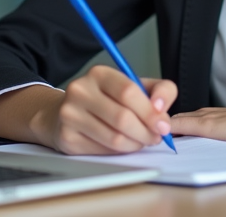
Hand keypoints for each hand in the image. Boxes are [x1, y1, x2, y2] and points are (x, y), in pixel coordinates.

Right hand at [0, 67, 176, 155]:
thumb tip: (162, 108)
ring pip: (115, 138)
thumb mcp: (133, 86)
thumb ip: (158, 90)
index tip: (163, 123)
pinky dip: (120, 151)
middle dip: (146, 132)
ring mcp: (70, 115)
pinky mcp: (67, 138)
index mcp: (99, 74)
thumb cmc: (105, 100)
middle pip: (123, 118)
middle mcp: (80, 91)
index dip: (150, 111)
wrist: (62, 113)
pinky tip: (122, 144)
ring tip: (141, 140)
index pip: (129, 91)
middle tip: (156, 136)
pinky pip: (103, 151)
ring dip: (136, 144)